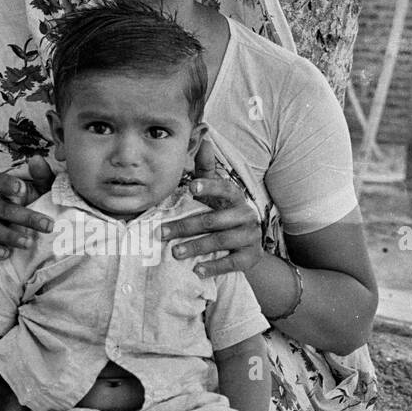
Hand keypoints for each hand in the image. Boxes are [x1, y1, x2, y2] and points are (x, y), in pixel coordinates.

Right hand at [0, 155, 55, 259]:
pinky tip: (5, 254)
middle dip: (25, 217)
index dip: (6, 184)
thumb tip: (36, 159)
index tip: (19, 188)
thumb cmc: (43, 207)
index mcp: (10, 192)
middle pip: (0, 208)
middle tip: (48, 226)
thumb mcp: (46, 191)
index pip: (0, 181)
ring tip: (29, 243)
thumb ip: (43, 176)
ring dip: (10, 235)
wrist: (41, 234)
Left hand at [159, 137, 264, 277]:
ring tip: (174, 253)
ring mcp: (249, 236)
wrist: (248, 246)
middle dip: (185, 227)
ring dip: (196, 247)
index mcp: (235, 197)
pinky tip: (196, 270)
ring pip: (221, 241)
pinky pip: (231, 262)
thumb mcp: (216, 194)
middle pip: (213, 220)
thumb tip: (204, 140)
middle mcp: (245, 214)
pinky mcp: (250, 257)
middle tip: (161, 233)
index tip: (191, 188)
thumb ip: (206, 171)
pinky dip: (214, 267)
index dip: (208, 187)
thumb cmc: (224, 214)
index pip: (224, 188)